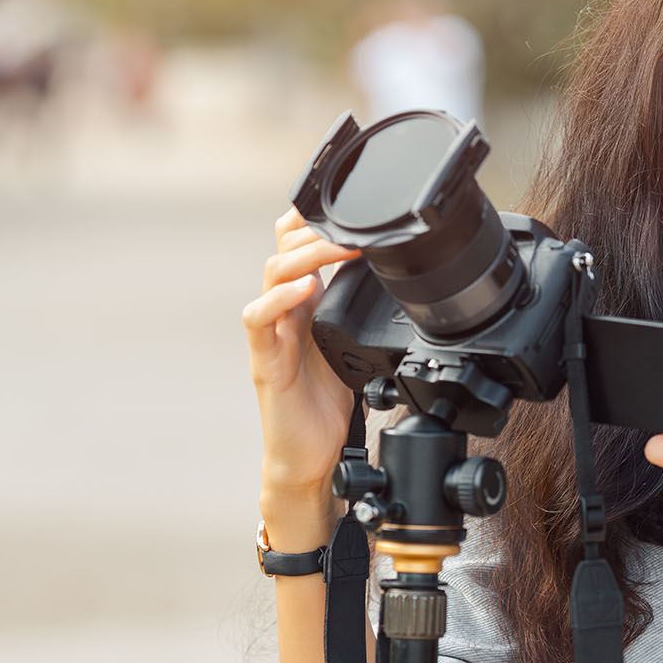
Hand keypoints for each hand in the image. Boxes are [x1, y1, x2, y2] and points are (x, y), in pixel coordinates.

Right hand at [243, 208, 362, 518]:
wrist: (311, 458)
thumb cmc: (330, 405)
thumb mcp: (356, 347)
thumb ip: (366, 313)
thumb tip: (404, 282)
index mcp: (307, 306)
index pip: (298, 247)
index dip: (314, 220)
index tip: (349, 204)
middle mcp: (285, 313)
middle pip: (286, 251)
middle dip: (317, 231)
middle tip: (355, 226)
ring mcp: (271, 335)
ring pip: (272, 275)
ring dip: (306, 256)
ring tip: (336, 246)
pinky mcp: (264, 362)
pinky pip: (258, 319)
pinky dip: (278, 300)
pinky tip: (305, 290)